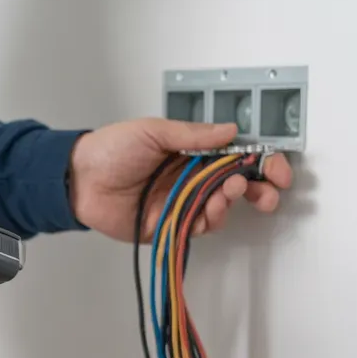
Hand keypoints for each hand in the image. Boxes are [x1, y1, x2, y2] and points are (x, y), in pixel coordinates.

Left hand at [68, 119, 293, 241]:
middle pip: (238, 185)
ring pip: (222, 207)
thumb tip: (231, 132)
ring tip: (224, 194)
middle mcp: (191, 177)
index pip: (237, 157)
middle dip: (259, 189)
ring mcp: (182, 201)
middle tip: (265, 191)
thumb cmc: (109, 150)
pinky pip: (200, 226)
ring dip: (231, 202)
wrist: (78, 180)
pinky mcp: (170, 223)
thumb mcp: (153, 131)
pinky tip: (208, 210)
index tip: (277, 169)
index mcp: (191, 151)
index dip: (262, 163)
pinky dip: (210, 220)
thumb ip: (193, 134)